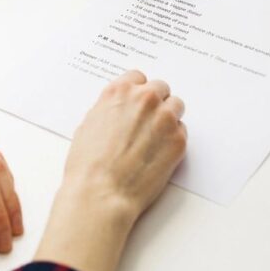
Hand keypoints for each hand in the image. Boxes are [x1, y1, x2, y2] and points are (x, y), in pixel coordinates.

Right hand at [35, 70, 185, 270]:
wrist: (101, 193)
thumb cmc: (88, 165)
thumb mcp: (89, 125)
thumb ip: (110, 110)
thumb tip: (120, 112)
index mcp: (120, 92)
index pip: (138, 78)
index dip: (138, 91)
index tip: (138, 103)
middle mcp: (145, 99)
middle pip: (161, 88)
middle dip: (156, 102)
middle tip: (148, 122)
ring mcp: (165, 118)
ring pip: (176, 106)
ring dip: (169, 117)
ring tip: (156, 137)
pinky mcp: (178, 140)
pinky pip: (182, 131)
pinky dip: (173, 139)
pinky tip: (158, 153)